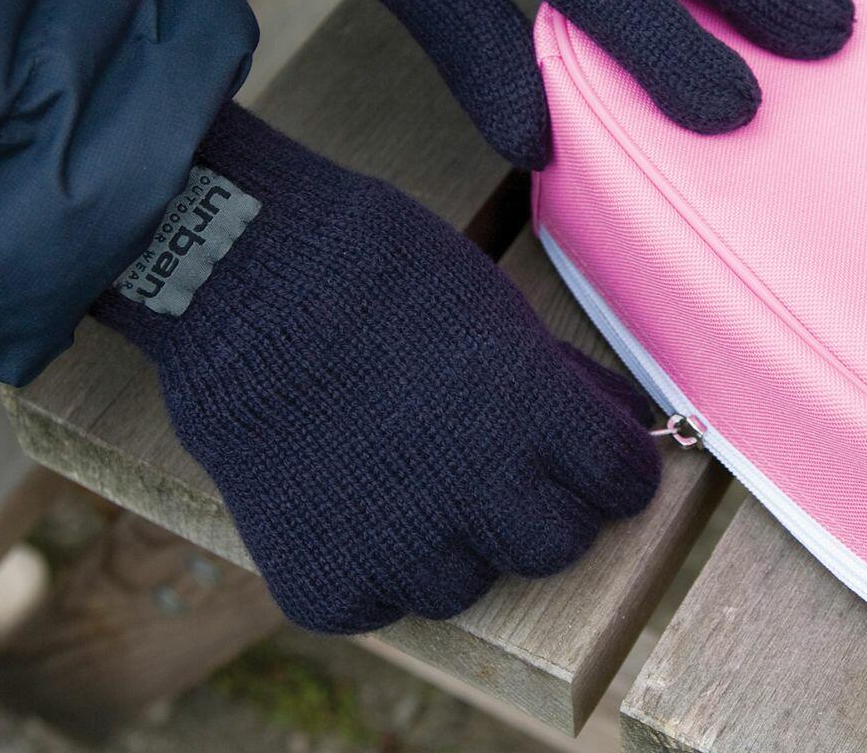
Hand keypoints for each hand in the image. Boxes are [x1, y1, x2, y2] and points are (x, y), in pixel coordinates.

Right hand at [94, 104, 658, 632]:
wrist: (239, 274)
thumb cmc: (373, 265)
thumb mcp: (490, 304)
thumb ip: (560, 383)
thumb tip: (622, 423)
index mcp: (536, 415)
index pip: (626, 481)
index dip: (613, 466)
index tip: (593, 456)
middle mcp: (482, 494)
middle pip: (560, 546)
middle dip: (541, 509)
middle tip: (494, 466)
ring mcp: (400, 549)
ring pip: (466, 584)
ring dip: (448, 539)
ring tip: (399, 474)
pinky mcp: (327, 581)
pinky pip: (378, 600)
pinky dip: (367, 561)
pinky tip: (341, 498)